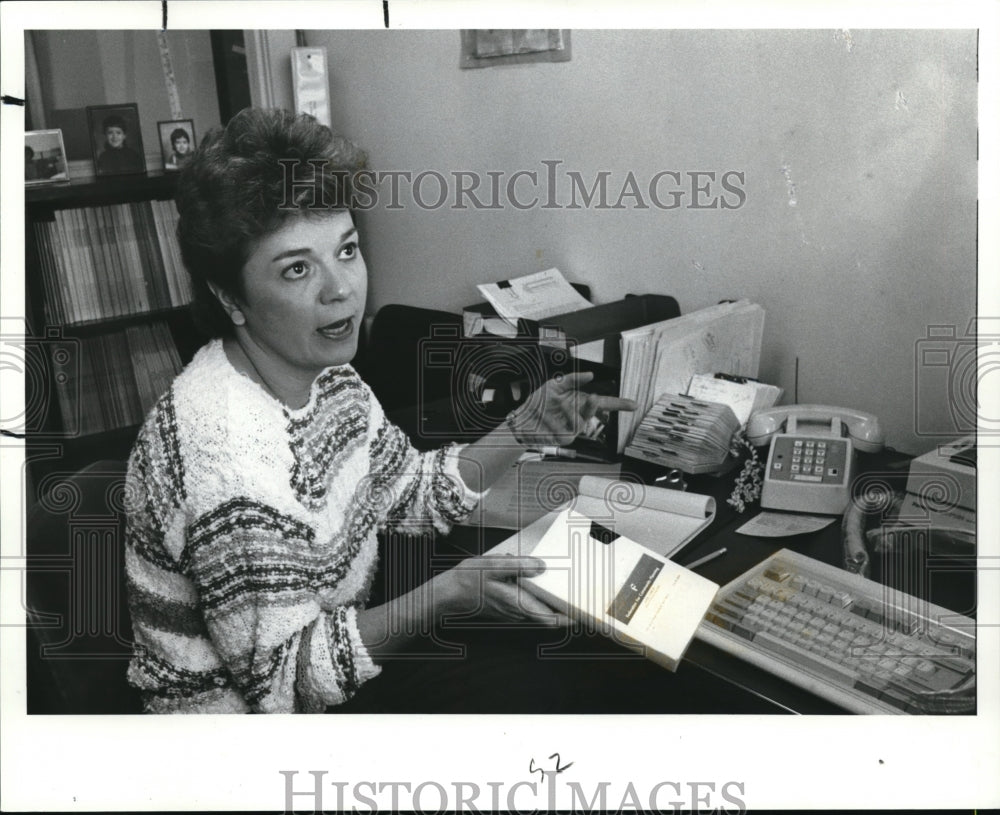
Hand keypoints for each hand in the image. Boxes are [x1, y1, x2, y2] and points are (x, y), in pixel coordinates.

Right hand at [433, 555, 569, 626]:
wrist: (446, 595)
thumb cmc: (468, 581)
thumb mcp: (493, 566)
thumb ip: (519, 565)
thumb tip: (542, 566)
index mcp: (518, 604)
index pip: (551, 619)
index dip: (570, 618)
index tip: (583, 610)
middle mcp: (517, 612)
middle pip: (546, 614)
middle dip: (562, 604)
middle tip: (576, 591)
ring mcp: (510, 612)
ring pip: (536, 608)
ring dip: (547, 598)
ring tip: (557, 581)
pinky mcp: (504, 607)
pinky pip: (524, 603)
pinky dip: (533, 594)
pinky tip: (529, 577)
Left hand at [506, 371, 636, 446]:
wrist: (522, 418)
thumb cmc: (538, 402)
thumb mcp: (555, 385)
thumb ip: (574, 379)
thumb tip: (591, 375)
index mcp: (580, 402)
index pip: (604, 403)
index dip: (619, 404)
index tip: (634, 405)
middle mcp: (580, 415)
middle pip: (596, 411)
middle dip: (595, 405)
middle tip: (593, 398)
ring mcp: (573, 429)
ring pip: (582, 421)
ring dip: (570, 411)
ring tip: (556, 404)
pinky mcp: (565, 439)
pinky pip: (567, 429)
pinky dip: (557, 420)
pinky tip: (549, 416)